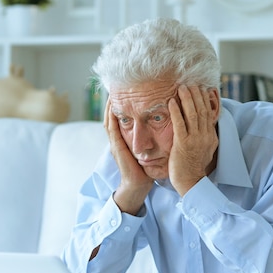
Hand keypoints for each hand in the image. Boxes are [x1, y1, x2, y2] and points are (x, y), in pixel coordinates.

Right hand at [104, 99, 152, 214]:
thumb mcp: (148, 150)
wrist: (138, 184)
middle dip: (112, 103)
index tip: (125, 93)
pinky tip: (113, 109)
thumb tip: (163, 125)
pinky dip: (111, 118)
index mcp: (125, 139)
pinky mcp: (117, 148)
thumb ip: (151, 139)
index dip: (121, 105)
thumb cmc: (146, 169)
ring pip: (109, 121)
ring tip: (111, 94)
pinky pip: (111, 129)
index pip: (120, 118)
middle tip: (115, 88)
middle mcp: (118, 140)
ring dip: (109, 107)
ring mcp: (116, 143)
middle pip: (112, 117)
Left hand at [168, 85, 218, 195]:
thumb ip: (205, 136)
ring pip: (193, 114)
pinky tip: (172, 102)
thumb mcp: (205, 150)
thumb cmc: (193, 167)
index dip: (204, 99)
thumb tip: (205, 125)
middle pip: (202, 110)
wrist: (190, 182)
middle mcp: (205, 136)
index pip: (209, 113)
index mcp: (210, 137)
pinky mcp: (183, 144)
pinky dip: (176, 111)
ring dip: (187, 99)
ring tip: (182, 87)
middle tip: (191, 83)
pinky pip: (180, 124)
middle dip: (197, 95)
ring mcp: (195, 140)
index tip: (200, 88)